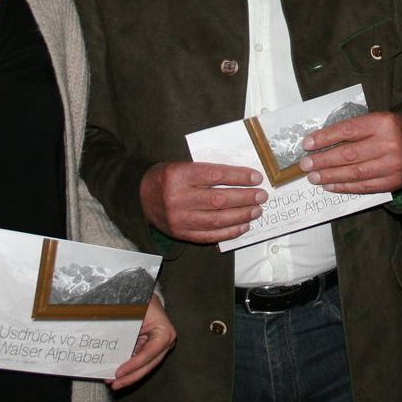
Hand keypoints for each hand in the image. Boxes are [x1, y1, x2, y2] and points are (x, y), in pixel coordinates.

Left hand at [109, 295, 175, 390]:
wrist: (145, 296)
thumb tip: (107, 341)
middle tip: (115, 383)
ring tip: (113, 383)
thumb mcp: (135, 312)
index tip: (119, 372)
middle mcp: (165, 343)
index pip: (149, 353)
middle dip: (131, 376)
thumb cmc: (142, 301)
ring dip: (129, 376)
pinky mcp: (149, 349)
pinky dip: (129, 369)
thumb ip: (126, 327)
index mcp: (165, 332)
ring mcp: (158, 348)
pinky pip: (139, 362)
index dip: (134, 365)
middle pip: (148, 365)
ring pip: (144, 367)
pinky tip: (117, 375)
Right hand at [140, 161, 265, 243]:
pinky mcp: (181, 233)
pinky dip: (230, 231)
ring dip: (241, 215)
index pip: (215, 175)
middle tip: (261, 195)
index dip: (238, 177)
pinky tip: (243, 225)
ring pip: (217, 219)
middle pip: (219, 199)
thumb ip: (207, 171)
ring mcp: (179, 218)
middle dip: (245, 198)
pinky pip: (210, 235)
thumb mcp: (182, 165)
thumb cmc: (167, 178)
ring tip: (256, 210)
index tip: (256, 177)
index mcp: (178, 175)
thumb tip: (242, 178)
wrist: (140, 196)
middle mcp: (177, 198)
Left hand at [298, 112, 401, 193]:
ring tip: (313, 176)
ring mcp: (393, 165)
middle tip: (305, 164)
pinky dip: (344, 187)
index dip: (325, 138)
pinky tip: (330, 185)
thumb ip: (353, 129)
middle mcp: (389, 143)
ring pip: (355, 172)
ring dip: (330, 175)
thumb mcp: (376, 119)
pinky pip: (364, 186)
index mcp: (383, 122)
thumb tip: (320, 142)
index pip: (348, 130)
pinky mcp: (393, 181)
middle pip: (349, 153)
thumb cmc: (392, 130)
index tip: (307, 144)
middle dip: (323, 160)